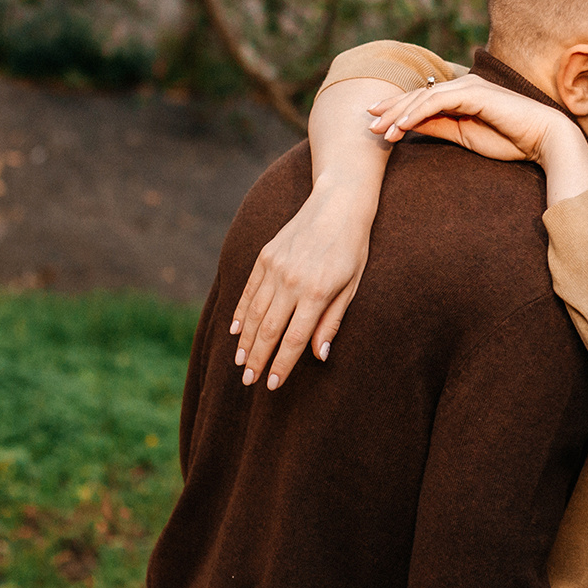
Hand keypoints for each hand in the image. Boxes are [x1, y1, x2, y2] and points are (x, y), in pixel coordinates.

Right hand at [229, 182, 374, 391]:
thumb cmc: (352, 248)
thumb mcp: (351, 286)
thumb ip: (332, 321)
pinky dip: (240, 312)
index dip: (281, 365)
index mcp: (317, 292)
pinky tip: (235, 330)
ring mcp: (275, 267)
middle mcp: (292, 281)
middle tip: (248, 381)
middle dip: (257, 359)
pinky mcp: (265, 256)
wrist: (338, 203)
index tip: (272, 384)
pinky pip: (249, 290)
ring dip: (245, 340)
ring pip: (254, 313)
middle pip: (268, 330)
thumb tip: (318, 356)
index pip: (293, 339)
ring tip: (240, 361)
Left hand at [369, 77, 576, 165]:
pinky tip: (401, 127)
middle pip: (418, 96)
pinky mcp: (473, 93)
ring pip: (423, 98)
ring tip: (380, 130)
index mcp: (462, 94)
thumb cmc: (509, 139)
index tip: (377, 124)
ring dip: (399, 114)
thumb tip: (410, 127)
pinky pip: (437, 102)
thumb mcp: (464, 136)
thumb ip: (439, 127)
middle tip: (368, 123)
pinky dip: (416, 113)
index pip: (423, 101)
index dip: (397, 110)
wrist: (543, 139)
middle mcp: (463, 85)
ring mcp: (468, 86)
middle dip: (391, 110)